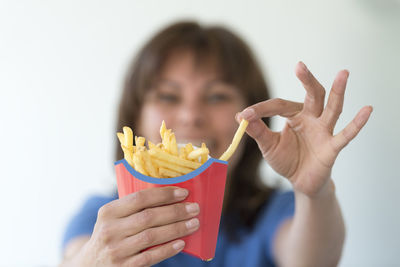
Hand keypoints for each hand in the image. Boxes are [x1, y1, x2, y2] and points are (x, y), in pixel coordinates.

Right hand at [75, 187, 199, 265]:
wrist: (89, 266)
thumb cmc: (111, 236)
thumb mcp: (113, 219)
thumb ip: (134, 209)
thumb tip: (172, 199)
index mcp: (108, 212)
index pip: (140, 198)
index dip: (164, 194)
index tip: (184, 193)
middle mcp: (110, 230)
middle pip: (149, 217)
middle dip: (176, 211)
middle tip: (194, 208)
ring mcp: (116, 250)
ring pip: (152, 236)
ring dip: (177, 229)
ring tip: (194, 224)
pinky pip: (150, 257)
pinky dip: (168, 249)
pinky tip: (181, 243)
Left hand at [237, 62, 371, 196]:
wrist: (300, 182)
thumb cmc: (287, 160)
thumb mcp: (268, 145)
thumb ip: (257, 131)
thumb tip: (240, 116)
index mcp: (294, 116)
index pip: (278, 105)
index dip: (261, 109)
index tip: (244, 115)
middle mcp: (311, 119)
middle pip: (313, 95)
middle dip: (307, 80)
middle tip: (300, 65)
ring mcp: (324, 131)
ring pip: (332, 108)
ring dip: (338, 92)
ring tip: (343, 73)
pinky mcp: (332, 147)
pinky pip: (346, 134)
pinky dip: (357, 124)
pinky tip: (367, 109)